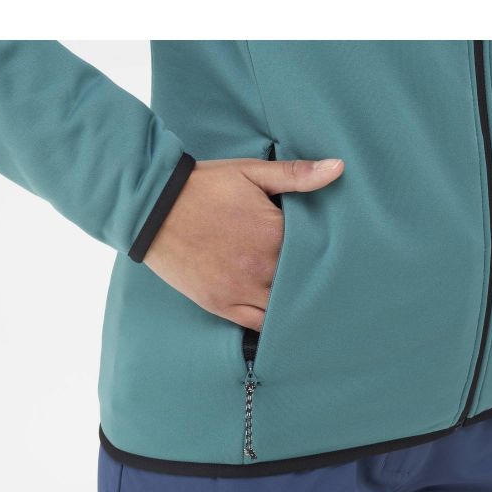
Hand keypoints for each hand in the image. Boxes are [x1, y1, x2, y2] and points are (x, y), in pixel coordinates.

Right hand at [144, 157, 343, 329]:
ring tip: (309, 298)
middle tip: (328, 278)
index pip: (317, 249)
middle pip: (304, 281)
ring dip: (297, 303)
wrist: (152, 209)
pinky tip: (284, 317)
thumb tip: (339, 168)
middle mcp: (262, 267)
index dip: (325, 249)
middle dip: (315, 278)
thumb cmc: (203, 187)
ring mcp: (241, 289)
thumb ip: (296, 174)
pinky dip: (274, 323)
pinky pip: (258, 324)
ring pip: (285, 307)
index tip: (331, 247)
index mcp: (274, 233)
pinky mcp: (221, 304)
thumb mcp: (250, 172)